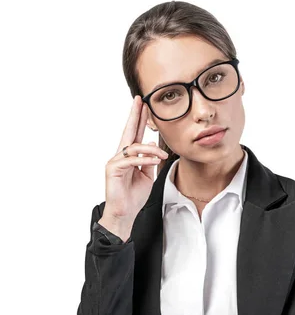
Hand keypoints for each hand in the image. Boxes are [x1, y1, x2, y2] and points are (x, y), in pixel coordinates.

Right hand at [101, 96, 168, 228]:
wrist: (125, 213)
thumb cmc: (134, 196)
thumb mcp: (147, 176)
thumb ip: (149, 161)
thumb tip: (153, 146)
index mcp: (129, 157)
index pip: (135, 134)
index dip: (140, 119)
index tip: (144, 105)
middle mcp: (121, 156)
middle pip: (129, 131)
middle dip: (135, 115)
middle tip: (140, 101)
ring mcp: (115, 161)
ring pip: (135, 147)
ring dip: (151, 150)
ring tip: (162, 155)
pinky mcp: (112, 169)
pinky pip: (132, 160)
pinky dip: (145, 159)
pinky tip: (155, 160)